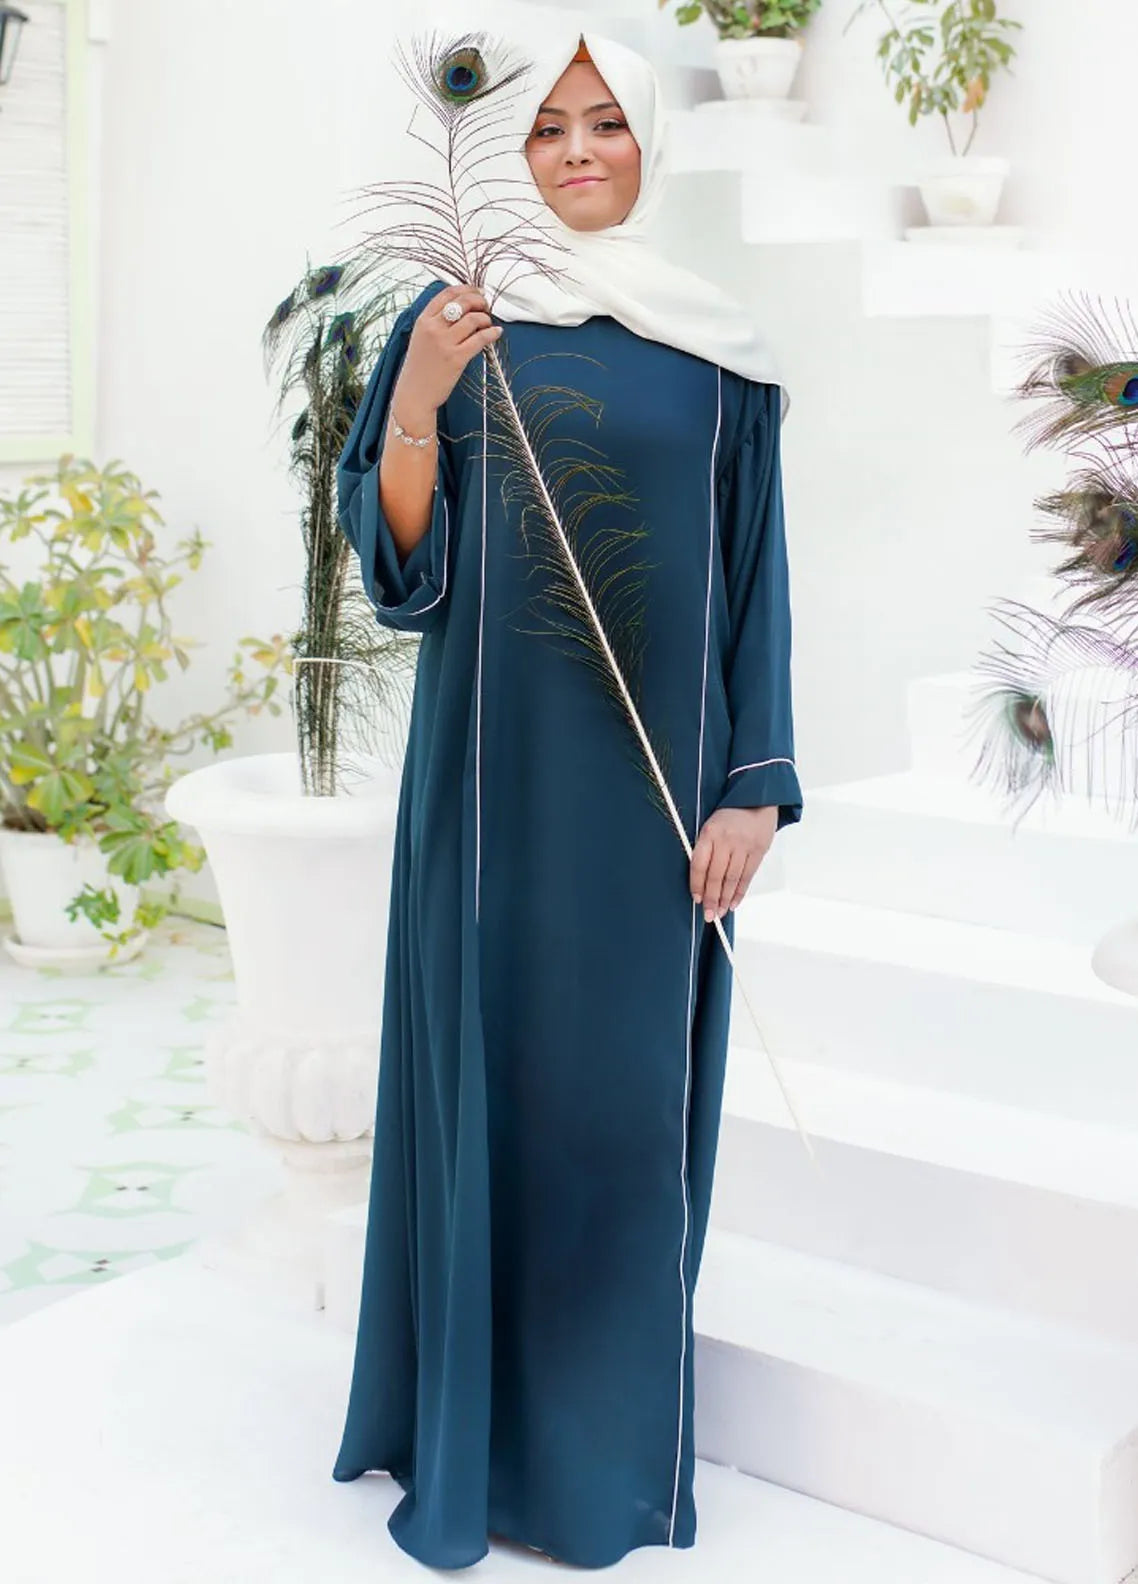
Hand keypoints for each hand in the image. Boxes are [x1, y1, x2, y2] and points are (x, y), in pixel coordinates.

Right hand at [393, 283, 503, 424]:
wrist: (414, 395)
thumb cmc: (419, 369)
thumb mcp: (420, 338)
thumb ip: (435, 322)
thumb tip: (460, 309)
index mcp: (423, 320)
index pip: (446, 293)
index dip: (466, 289)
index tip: (476, 292)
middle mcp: (433, 328)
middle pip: (462, 302)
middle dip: (479, 301)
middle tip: (486, 306)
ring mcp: (444, 343)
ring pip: (473, 319)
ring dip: (486, 318)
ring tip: (488, 323)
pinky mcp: (457, 358)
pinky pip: (480, 338)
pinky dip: (492, 333)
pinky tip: (496, 333)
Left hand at [689, 805, 777, 922]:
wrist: (757, 799)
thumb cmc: (730, 815)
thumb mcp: (711, 825)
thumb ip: (705, 849)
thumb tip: (699, 880)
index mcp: (710, 832)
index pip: (700, 864)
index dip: (697, 884)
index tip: (696, 898)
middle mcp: (727, 840)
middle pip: (717, 876)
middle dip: (711, 898)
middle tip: (708, 914)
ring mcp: (744, 846)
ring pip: (732, 879)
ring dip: (725, 899)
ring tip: (720, 912)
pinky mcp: (758, 851)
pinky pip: (747, 876)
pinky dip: (740, 892)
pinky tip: (733, 903)